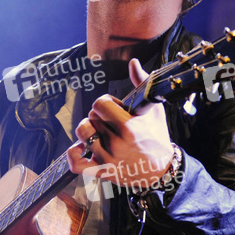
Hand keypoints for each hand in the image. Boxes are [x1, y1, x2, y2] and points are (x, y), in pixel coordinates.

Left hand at [67, 58, 172, 188]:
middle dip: (99, 116)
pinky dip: (73, 153)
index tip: (115, 109)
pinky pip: (75, 163)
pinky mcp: (101, 172)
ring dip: (88, 130)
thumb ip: (141, 83)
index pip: (100, 104)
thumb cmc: (157, 137)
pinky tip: (81, 147)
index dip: (105, 103)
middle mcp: (116, 143)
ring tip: (99, 132)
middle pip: (90, 117)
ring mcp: (107, 159)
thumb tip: (132, 62)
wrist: (161, 171)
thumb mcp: (153, 110)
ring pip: (82, 134)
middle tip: (111, 122)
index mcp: (129, 126)